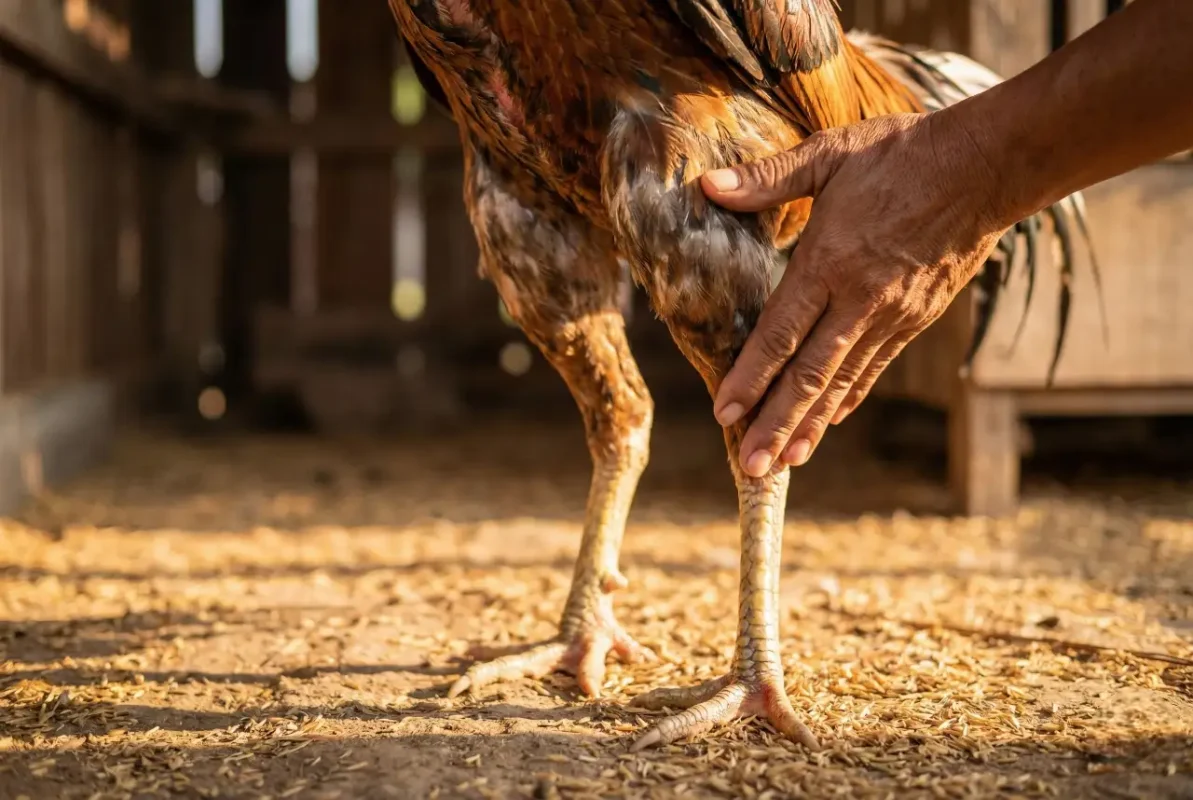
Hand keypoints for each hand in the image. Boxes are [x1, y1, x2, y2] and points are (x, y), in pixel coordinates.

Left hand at [703, 111, 1007, 477]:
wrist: (988, 166)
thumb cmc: (903, 152)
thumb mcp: (830, 153)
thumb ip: (767, 179)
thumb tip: (708, 186)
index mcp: (829, 261)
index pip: (780, 333)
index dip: (750, 378)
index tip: (724, 414)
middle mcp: (859, 300)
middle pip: (809, 374)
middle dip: (775, 424)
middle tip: (749, 467)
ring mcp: (891, 316)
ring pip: (842, 382)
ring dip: (810, 425)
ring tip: (783, 463)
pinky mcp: (915, 320)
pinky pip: (873, 368)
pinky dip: (848, 399)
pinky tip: (828, 423)